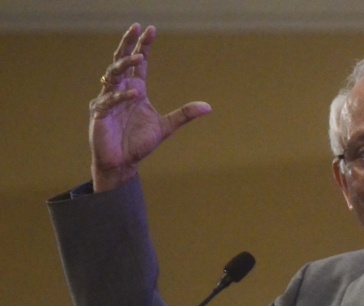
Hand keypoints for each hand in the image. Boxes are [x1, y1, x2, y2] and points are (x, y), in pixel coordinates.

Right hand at [89, 23, 211, 191]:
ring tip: (138, 58)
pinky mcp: (99, 114)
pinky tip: (133, 93)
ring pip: (113, 76)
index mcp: (135, 90)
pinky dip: (120, 97)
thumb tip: (208, 107)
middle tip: (137, 28)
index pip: (139, 64)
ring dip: (125, 66)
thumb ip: (184, 115)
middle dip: (129, 44)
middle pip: (122, 61)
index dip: (143, 46)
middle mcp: (120, 91)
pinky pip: (109, 101)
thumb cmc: (139, 143)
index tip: (150, 29)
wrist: (122, 163)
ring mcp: (107, 101)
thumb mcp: (165, 127)